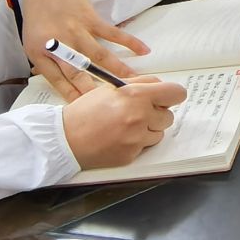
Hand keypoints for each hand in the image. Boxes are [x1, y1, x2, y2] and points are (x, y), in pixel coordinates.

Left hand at [22, 0, 146, 93]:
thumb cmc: (40, 14)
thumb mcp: (33, 40)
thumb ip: (46, 62)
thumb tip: (61, 84)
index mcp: (40, 52)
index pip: (58, 80)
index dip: (73, 96)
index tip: (87, 110)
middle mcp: (58, 43)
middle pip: (79, 72)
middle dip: (96, 90)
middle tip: (113, 105)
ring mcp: (75, 30)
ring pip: (99, 56)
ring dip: (118, 71)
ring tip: (135, 84)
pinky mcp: (90, 18)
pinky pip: (112, 34)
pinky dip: (129, 42)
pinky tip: (143, 51)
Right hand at [59, 70, 185, 168]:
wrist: (64, 139)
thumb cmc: (85, 111)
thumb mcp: (111, 88)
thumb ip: (139, 84)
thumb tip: (160, 87)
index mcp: (136, 96)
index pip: (175, 93)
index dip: (173, 95)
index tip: (168, 98)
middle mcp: (139, 116)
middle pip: (168, 115)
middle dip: (157, 113)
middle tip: (139, 112)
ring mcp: (136, 138)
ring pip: (159, 132)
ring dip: (149, 129)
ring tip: (127, 126)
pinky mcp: (131, 154)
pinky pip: (145, 146)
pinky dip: (137, 142)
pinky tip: (120, 138)